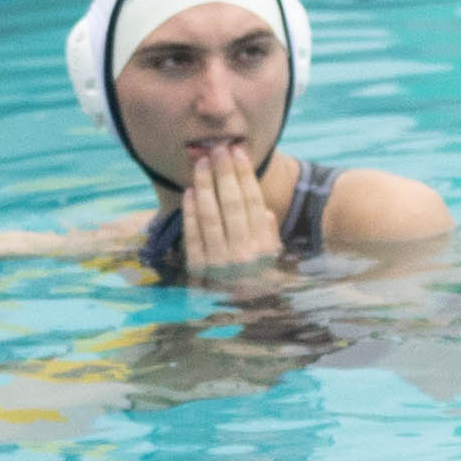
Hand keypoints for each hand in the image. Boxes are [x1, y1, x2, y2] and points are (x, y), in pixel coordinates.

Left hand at [176, 145, 276, 277]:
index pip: (253, 201)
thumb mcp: (271, 257)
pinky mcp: (197, 266)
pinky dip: (190, 212)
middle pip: (232, 203)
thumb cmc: (254, 277)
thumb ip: (269, 233)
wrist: (234, 310)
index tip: (237, 152)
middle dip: (224, 173)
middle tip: (217, 150)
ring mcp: (218, 261)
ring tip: (201, 164)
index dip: (244, 174)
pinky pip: (193, 233)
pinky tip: (190, 192)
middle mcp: (242, 253)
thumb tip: (262, 210)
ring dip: (205, 186)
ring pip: (211, 215)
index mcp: (264, 246)